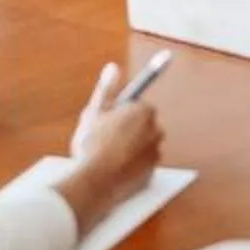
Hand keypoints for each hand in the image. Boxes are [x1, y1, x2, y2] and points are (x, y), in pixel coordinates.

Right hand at [49, 62, 162, 234]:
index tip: (109, 121)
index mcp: (144, 111)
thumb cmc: (93, 144)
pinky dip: (132, 166)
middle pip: (142, 125)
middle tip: (104, 138)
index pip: (137, 106)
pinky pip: (142, 165)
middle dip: (127, 130)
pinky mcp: (153, 173)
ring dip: (130, 148)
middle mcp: (156, 130)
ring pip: (142, 146)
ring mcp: (155, 153)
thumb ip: (107, 88)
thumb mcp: (94, 111)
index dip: (120, 113)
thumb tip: (113, 67)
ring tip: (106, 156)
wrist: (96, 182)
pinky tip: (114, 169)